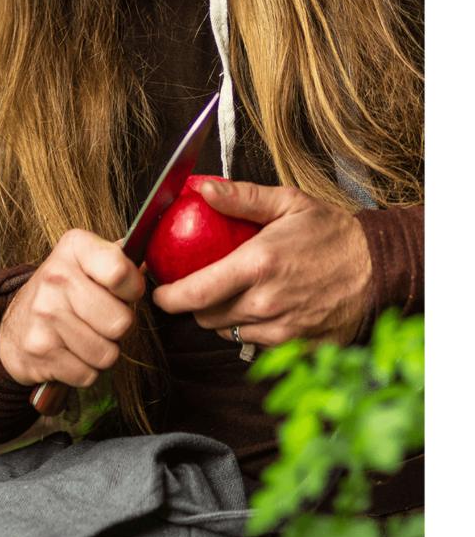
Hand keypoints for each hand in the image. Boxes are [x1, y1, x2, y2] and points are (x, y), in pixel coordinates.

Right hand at [0, 230, 144, 386]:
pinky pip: (89, 374)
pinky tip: (71, 353)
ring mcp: (44, 315)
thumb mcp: (89, 261)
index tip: (124, 292)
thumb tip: (150, 263)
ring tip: (88, 336)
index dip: (133, 289)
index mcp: (75, 247)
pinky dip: (86, 370)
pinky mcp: (39, 351)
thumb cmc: (66, 292)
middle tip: (104, 320)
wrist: (14, 325)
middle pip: (121, 322)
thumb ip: (121, 258)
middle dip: (121, 328)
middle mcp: (56, 276)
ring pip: (108, 354)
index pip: (120, 272)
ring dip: (104, 352)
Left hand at [152, 181, 372, 347]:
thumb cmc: (333, 235)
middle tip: (201, 284)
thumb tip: (202, 189)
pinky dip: (247, 328)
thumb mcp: (288, 203)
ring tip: (235, 292)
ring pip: (227, 331)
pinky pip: (253, 343)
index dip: (167, 297)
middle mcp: (265, 303)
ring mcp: (280, 330)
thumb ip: (241, 198)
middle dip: (193, 304)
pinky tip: (261, 307)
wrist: (377, 268)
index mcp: (258, 265)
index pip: (194, 293)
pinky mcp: (294, 347)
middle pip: (204, 317)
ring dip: (221, 315)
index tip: (159, 291)